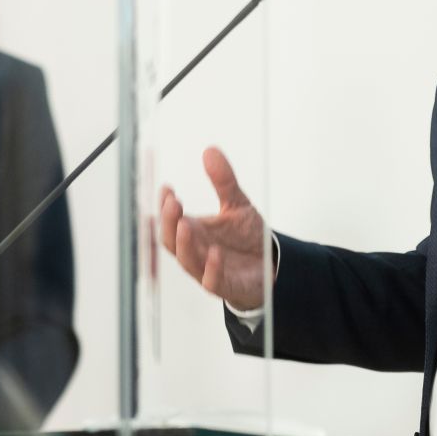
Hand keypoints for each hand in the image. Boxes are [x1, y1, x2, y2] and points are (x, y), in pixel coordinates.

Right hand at [159, 146, 271, 310]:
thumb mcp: (237, 203)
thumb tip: (210, 150)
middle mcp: (196, 250)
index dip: (165, 206)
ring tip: (184, 226)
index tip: (167, 188)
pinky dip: (211, 269)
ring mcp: (207, 269)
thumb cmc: (246, 238)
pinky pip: (213, 281)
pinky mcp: (225, 285)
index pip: (170, 219)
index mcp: (194, 231)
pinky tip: (215, 254)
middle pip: (170, 240)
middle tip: (173, 203)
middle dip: (168, 222)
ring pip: (187, 260)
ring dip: (184, 244)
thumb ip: (224, 180)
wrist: (271, 264)